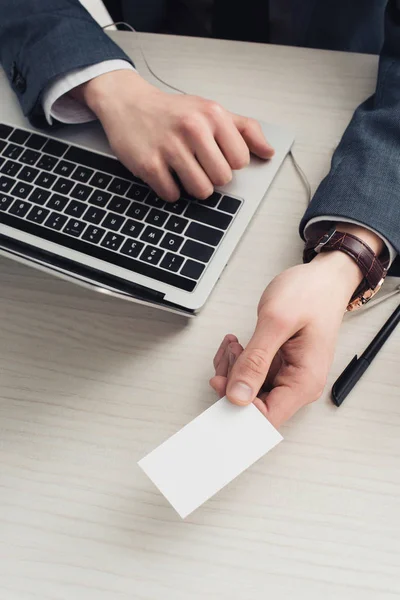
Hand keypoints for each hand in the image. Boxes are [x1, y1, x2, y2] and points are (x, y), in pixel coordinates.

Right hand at [72, 70, 273, 201]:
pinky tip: (164, 172)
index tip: (215, 154)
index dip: (229, 162)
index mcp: (212, 114)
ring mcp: (169, 147)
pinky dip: (170, 189)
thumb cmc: (173, 112)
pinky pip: (173, 195)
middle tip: (197, 163)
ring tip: (183, 170)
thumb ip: (244, 129)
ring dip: (193, 186)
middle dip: (211, 176)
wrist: (127, 104)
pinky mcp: (149, 165)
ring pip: (201, 190)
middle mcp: (192, 128)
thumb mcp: (211, 110)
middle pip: (222, 179)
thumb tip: (269, 152)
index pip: (241, 160)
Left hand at [210, 247, 367, 427]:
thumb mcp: (277, 322)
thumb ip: (256, 361)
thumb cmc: (311, 294)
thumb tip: (237, 396)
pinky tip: (237, 343)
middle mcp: (296, 385)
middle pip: (251, 406)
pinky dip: (235, 359)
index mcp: (303, 382)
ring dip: (231, 367)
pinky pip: (246, 374)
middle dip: (232, 382)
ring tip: (236, 342)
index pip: (266, 419)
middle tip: (232, 352)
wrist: (323, 279)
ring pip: (244, 390)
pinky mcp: (275, 366)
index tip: (221, 384)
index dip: (238, 410)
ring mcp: (284, 375)